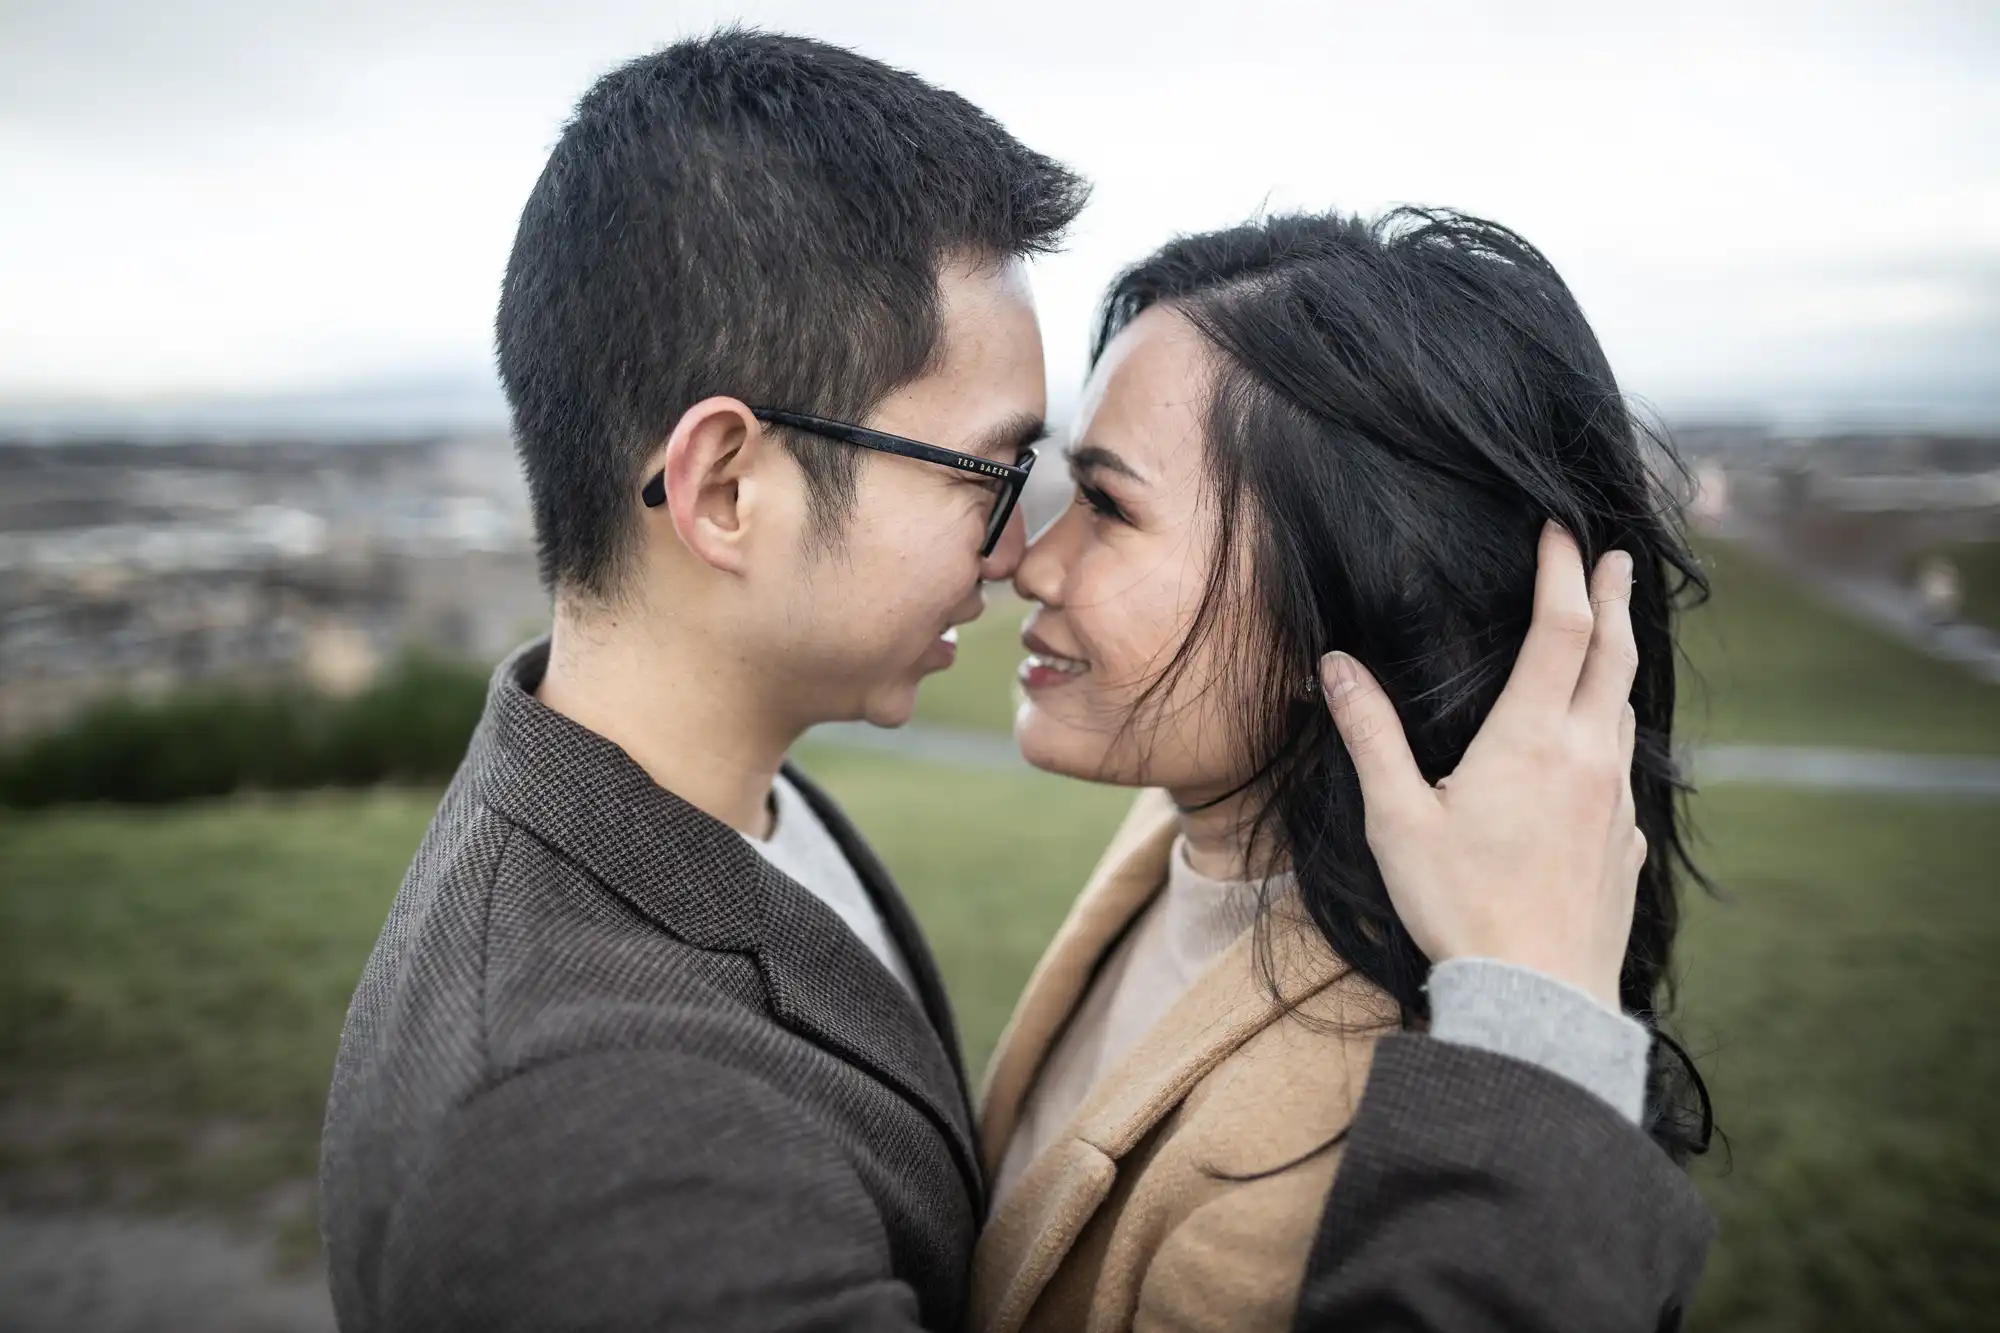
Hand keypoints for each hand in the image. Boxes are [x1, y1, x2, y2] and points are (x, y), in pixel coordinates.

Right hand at [1319, 522, 1643, 1009]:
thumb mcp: (1397, 819)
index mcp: (1532, 739)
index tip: (1560, 531)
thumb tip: (1335, 665)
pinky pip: (1625, 769)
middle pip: (1613, 654)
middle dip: (1613, 596)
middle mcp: (1588, 756)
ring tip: (1608, 635)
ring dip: (1616, 660)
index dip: (1564, 572)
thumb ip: (1370, 735)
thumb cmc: (1459, 907)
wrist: (1537, 999)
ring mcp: (1616, 801)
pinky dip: (1613, 732)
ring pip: (1624, 709)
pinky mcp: (1626, 844)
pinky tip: (1597, 747)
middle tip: (1615, 556)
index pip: (1562, 628)